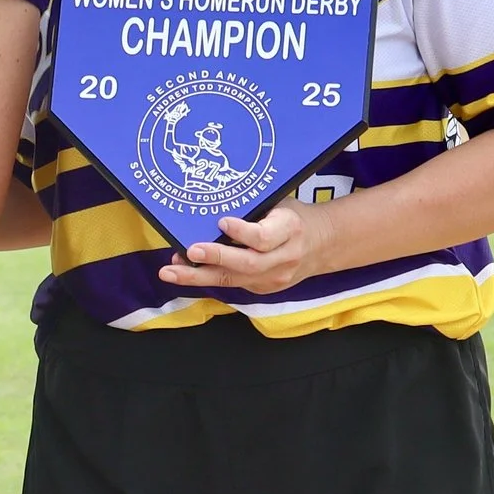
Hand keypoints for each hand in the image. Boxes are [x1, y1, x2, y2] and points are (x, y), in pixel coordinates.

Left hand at [158, 200, 334, 294]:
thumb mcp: (280, 204)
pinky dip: (207, 278)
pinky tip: (185, 271)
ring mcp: (275, 278)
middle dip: (215, 258)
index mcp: (290, 228)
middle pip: (247, 263)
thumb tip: (209, 207)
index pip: (264, 237)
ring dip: (198, 276)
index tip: (222, 221)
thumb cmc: (292, 217)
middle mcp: (284, 256)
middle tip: (189, 251)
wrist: (322, 244)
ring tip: (171, 272)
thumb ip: (254, 209)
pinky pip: (232, 284)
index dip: (242, 232)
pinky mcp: (264, 289)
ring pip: (234, 280)